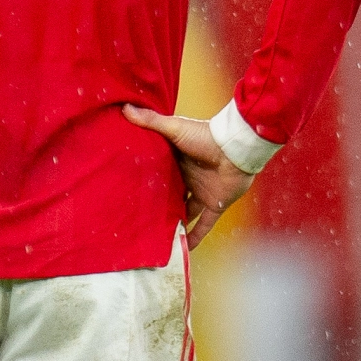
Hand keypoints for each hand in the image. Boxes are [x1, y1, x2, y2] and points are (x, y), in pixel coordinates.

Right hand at [123, 104, 253, 249]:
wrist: (235, 149)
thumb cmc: (206, 136)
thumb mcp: (174, 128)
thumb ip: (151, 122)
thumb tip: (124, 107)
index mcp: (177, 161)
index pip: (159, 174)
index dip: (146, 182)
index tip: (127, 192)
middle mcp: (188, 179)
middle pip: (170, 196)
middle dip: (157, 207)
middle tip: (137, 221)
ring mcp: (201, 193)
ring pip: (184, 213)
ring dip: (174, 225)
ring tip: (155, 239)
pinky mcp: (215, 204)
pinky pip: (203, 225)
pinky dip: (195, 238)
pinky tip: (184, 252)